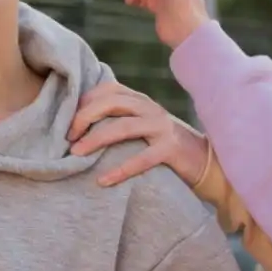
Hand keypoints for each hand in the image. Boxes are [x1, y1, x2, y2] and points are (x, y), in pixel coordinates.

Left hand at [68, 83, 209, 187]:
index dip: (84, 102)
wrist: (205, 161)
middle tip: (68, 138)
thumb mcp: (142, 127)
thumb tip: (80, 126)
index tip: (66, 122)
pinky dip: (120, 170)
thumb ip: (120, 120)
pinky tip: (103, 181)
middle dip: (84, 117)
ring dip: (95, 140)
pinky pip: (142, 159)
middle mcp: (150, 108)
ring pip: (122, 127)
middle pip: (111, 103)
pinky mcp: (171, 149)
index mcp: (141, 100)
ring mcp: (162, 127)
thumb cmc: (164, 146)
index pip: (107, 90)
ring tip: (76, 154)